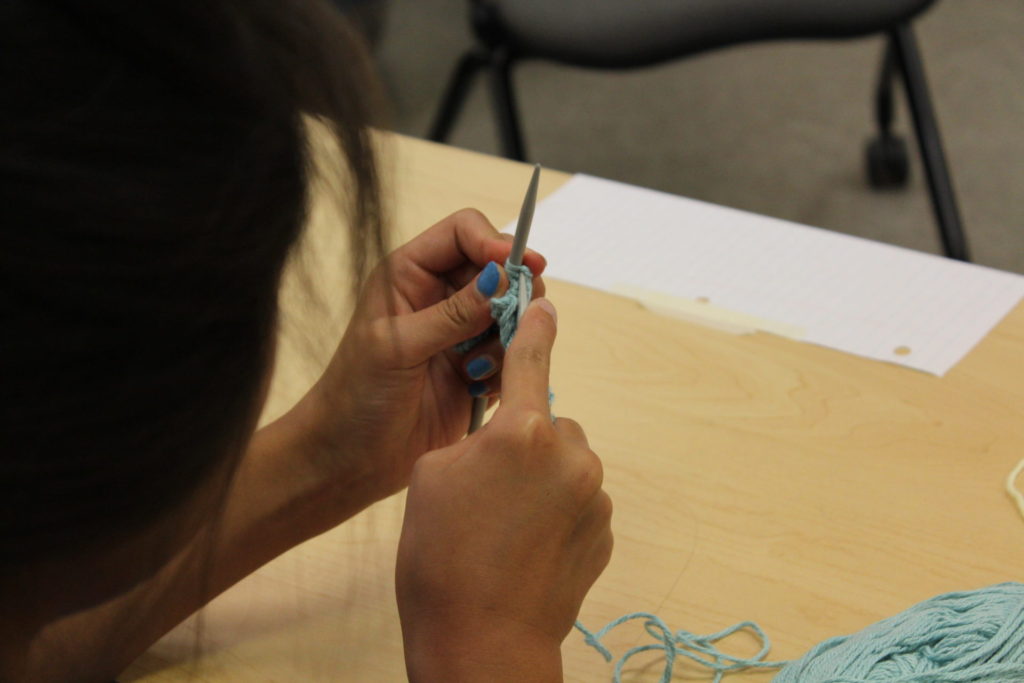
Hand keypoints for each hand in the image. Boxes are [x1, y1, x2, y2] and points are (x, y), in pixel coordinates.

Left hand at [300, 208, 547, 501]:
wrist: (349, 459)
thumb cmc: (355, 396)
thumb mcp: (398, 347)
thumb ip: (452, 314)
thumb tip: (500, 280)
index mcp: (410, 274)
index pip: (464, 232)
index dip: (495, 243)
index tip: (520, 268)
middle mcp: (438, 296)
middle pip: (499, 270)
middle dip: (511, 294)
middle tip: (509, 323)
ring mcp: (460, 334)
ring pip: (513, 313)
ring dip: (507, 338)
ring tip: (475, 370)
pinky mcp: (477, 370)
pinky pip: (513, 354)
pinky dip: (506, 368)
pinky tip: (476, 389)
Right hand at [395, 299, 613, 681]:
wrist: (481, 641)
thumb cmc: (441, 560)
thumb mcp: (432, 475)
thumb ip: (475, 437)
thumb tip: (502, 435)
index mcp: (521, 431)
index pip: (531, 360)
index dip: (534, 329)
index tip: (544, 306)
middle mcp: (570, 453)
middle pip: (547, 421)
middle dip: (523, 442)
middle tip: (487, 489)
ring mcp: (595, 493)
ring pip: (565, 462)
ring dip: (542, 478)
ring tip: (506, 526)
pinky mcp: (606, 529)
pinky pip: (579, 498)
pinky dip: (558, 510)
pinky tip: (528, 544)